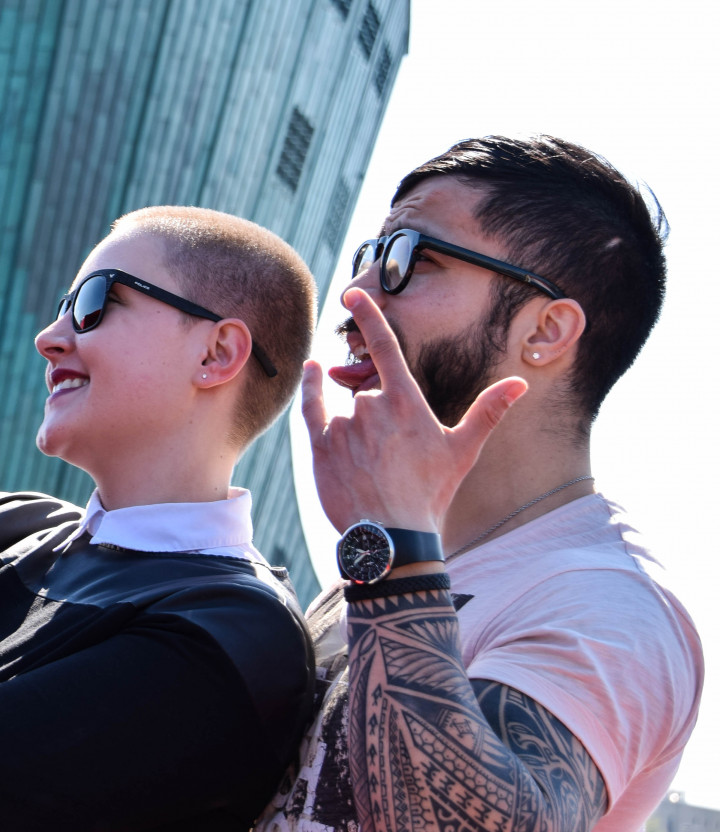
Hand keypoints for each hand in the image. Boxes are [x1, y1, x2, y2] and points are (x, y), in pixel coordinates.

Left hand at [302, 288, 526, 538]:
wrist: (391, 537)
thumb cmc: (430, 493)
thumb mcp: (463, 450)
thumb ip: (488, 411)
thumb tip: (520, 383)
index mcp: (407, 402)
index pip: (385, 347)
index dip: (369, 316)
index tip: (354, 294)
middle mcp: (372, 406)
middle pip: (368, 394)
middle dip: (378, 419)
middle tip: (392, 459)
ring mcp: (344, 424)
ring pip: (347, 410)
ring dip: (357, 429)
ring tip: (373, 467)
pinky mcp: (321, 444)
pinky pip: (313, 407)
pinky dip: (311, 388)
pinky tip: (312, 372)